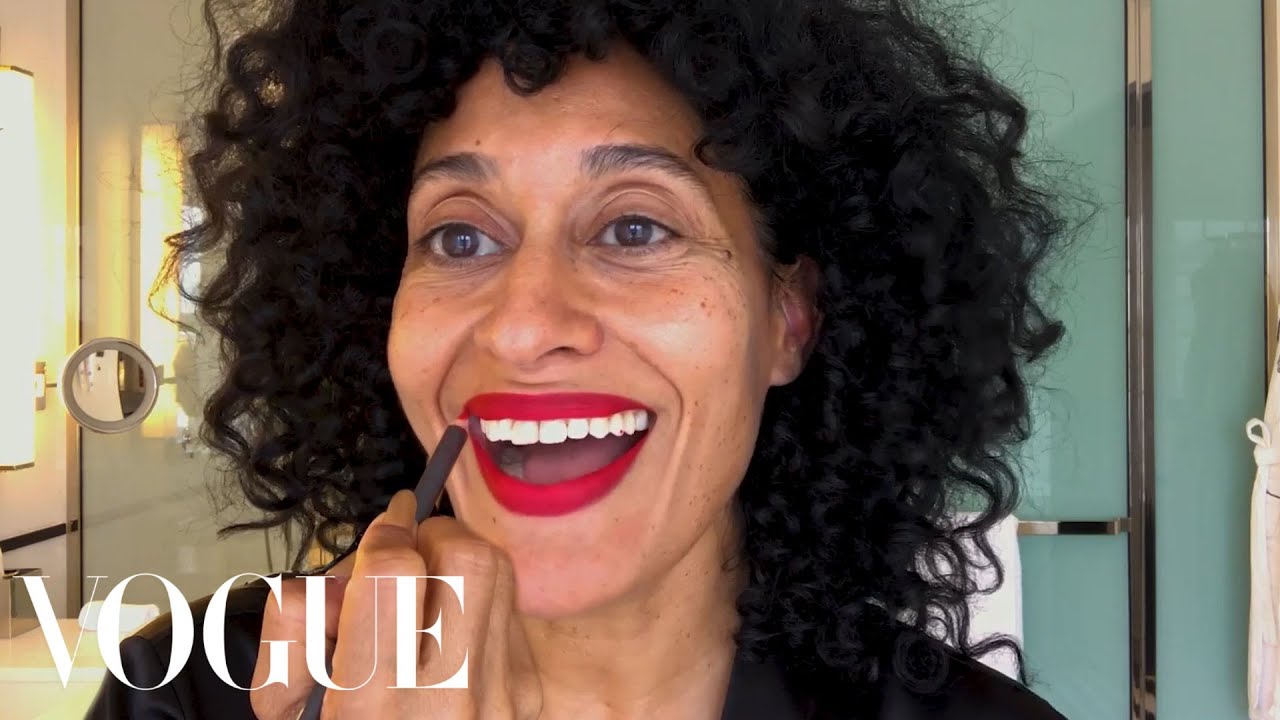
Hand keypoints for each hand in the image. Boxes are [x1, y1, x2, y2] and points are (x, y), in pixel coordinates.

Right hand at [250, 490, 541, 718]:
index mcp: (373, 706)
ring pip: (499, 574)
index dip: (382, 537)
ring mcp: (500, 700)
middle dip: (432, 538)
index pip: (396, 572)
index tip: (378, 537)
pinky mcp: (526, 697)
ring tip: (426, 590)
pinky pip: (511, 614)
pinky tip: (450, 633)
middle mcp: (448, 701)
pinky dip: (480, 604)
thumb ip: (295, 630)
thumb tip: (336, 574)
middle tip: (405, 556)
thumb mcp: (285, 706)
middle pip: (467, 559)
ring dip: (459, 563)